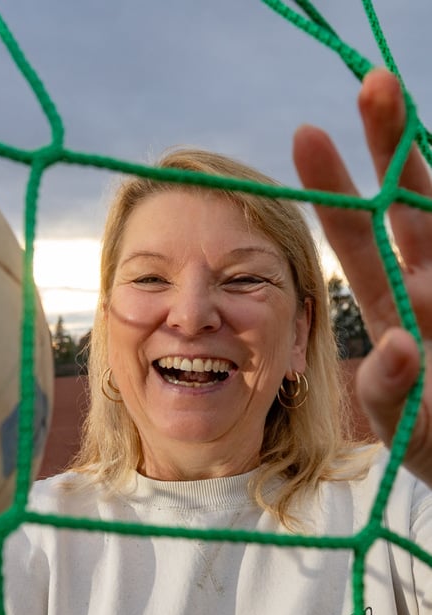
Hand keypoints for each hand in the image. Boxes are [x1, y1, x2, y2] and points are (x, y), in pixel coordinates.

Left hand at [293, 68, 431, 484]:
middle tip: (374, 84)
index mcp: (394, 300)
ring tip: (408, 211)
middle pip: (413, 205)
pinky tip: (420, 302)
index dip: (335, 184)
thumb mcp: (402, 419)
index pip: (359, 232)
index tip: (307, 132)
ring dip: (429, 203)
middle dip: (395, 147)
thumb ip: (388, 388)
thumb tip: (398, 346)